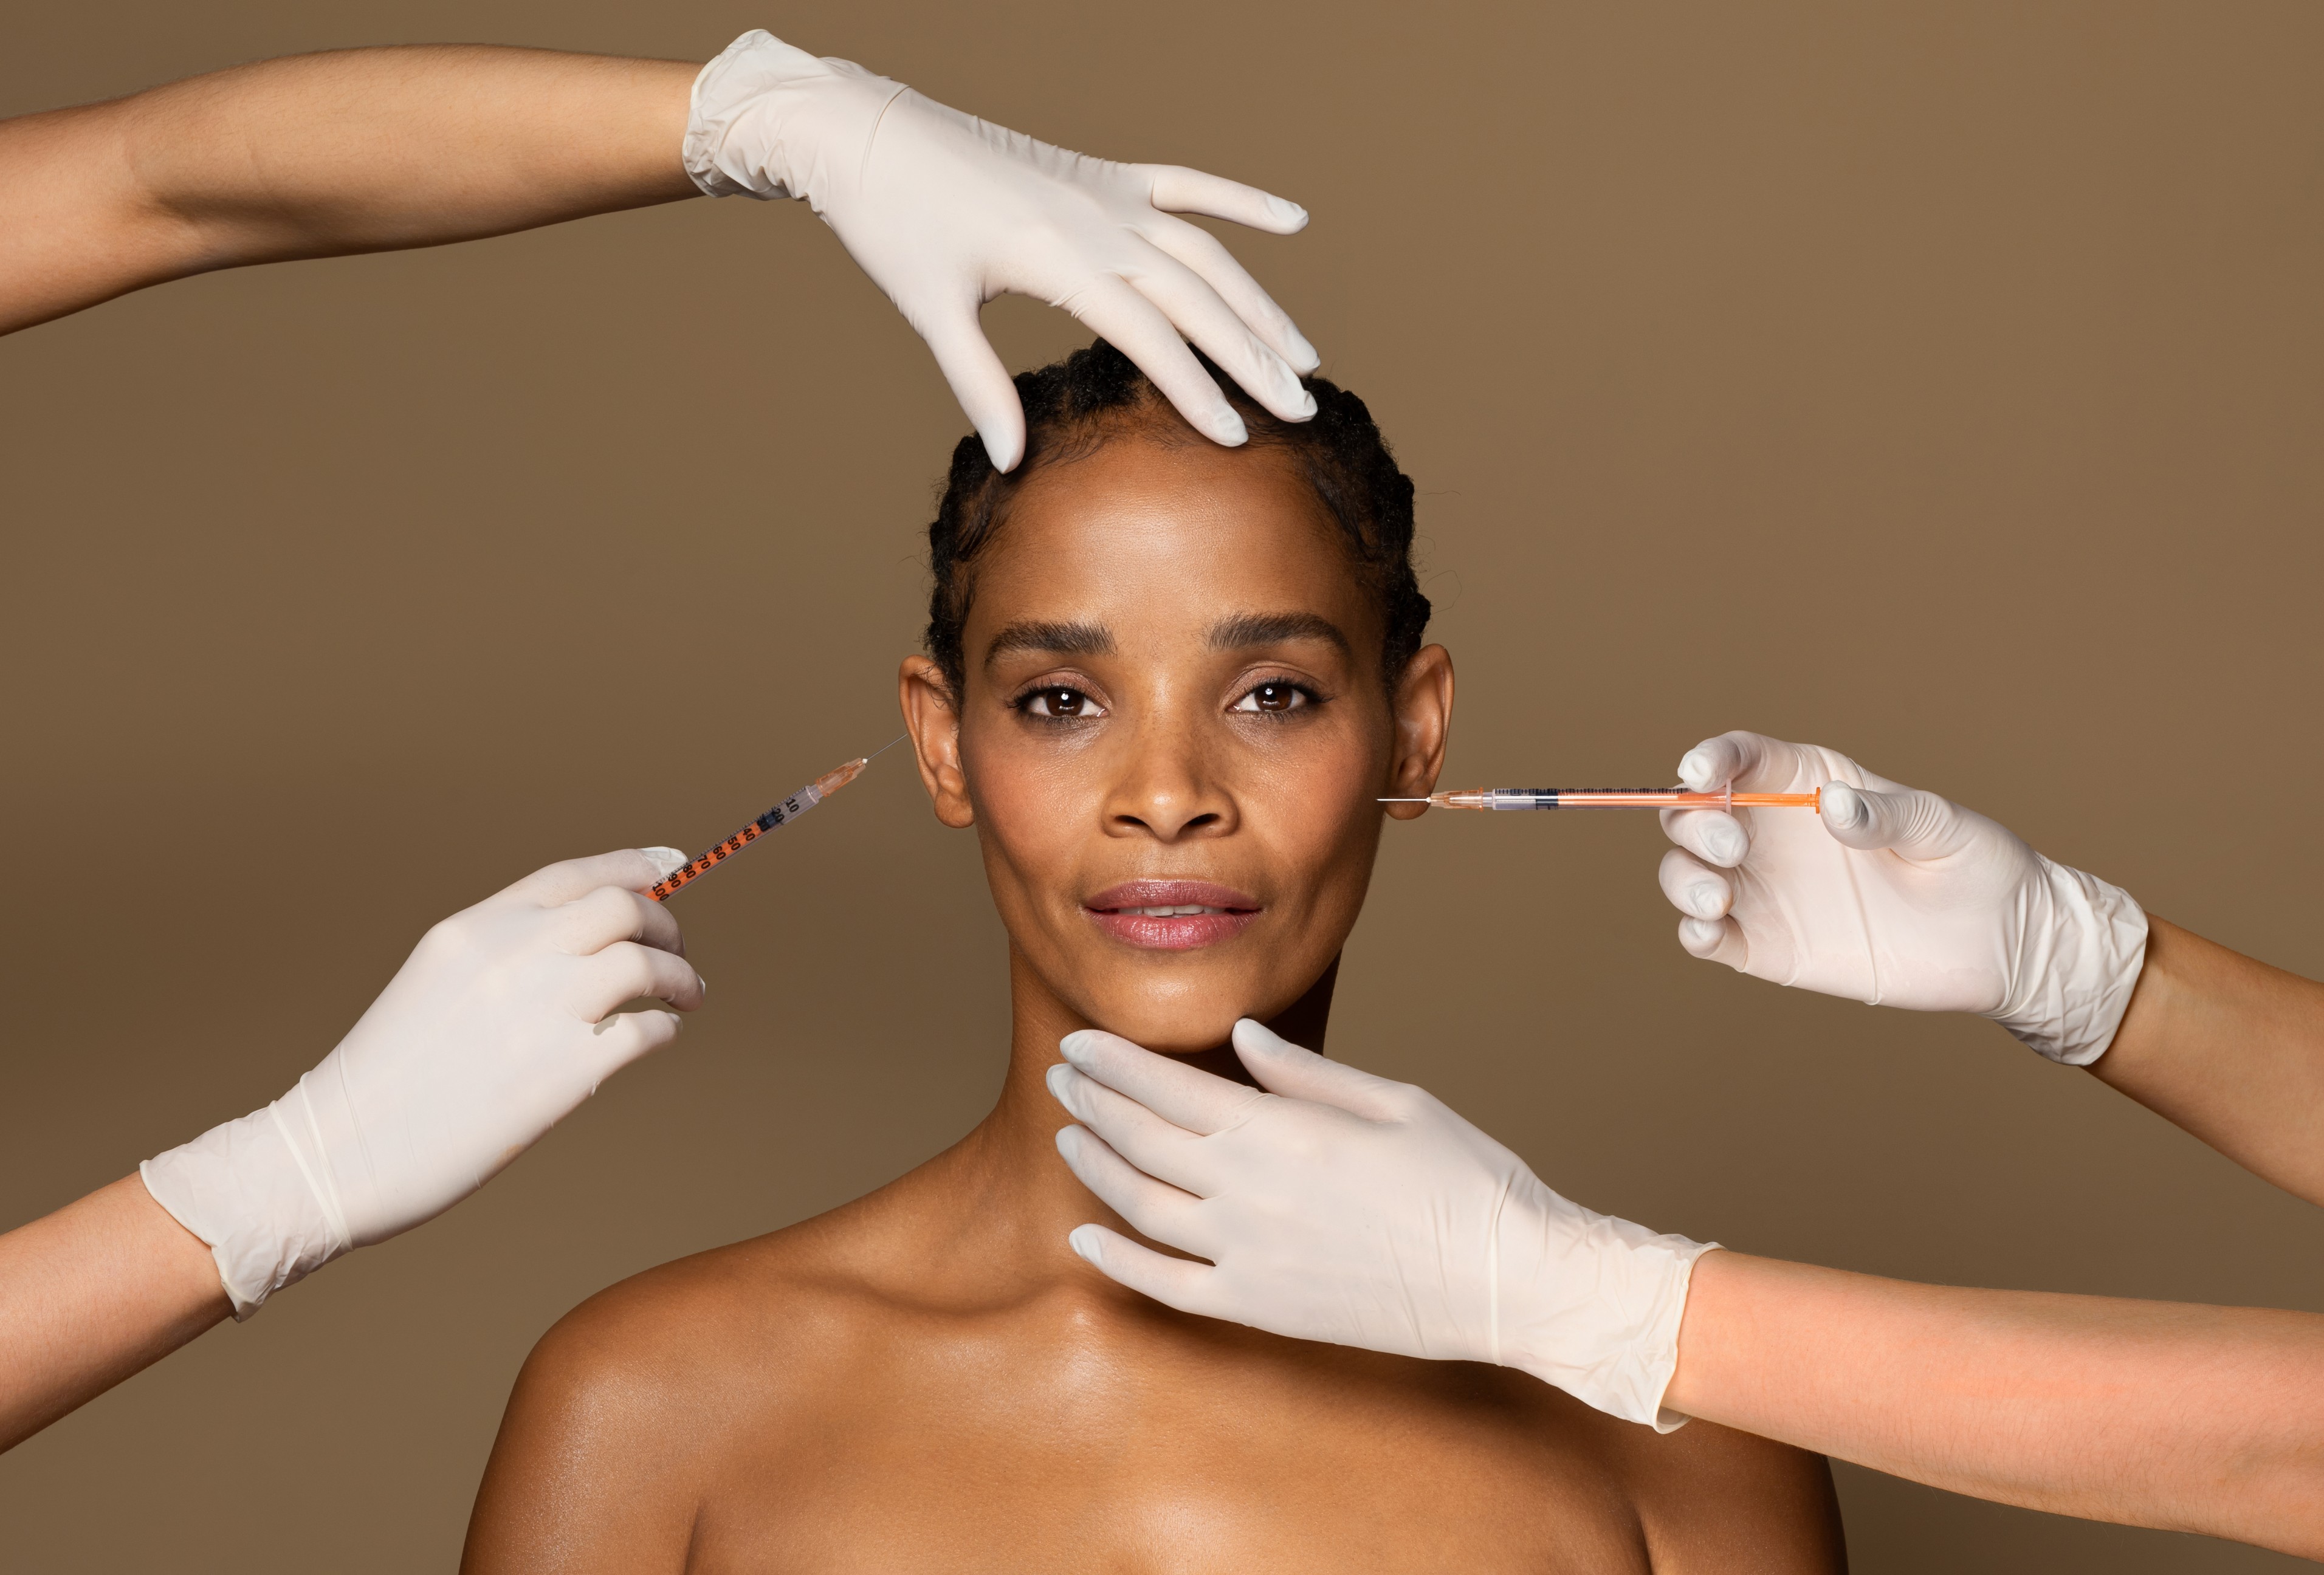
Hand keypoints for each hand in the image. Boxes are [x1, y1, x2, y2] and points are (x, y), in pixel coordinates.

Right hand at [140, 849, 704, 1315]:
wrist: (338, 1151)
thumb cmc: (384, 1080)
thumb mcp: (435, 985)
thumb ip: (502, 957)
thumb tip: (581, 949)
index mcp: (473, 929)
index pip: (572, 874)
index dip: (632, 866)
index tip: (671, 866)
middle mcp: (511, 955)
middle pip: (623, 907)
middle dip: (665, 922)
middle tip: (677, 951)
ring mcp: (540, 1009)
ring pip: (645, 960)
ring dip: (681, 976)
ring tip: (687, 997)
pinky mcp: (564, 1069)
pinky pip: (646, 1029)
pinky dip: (665, 1029)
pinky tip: (657, 1038)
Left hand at [683, 30, 1318, 469]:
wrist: (867, 132)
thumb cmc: (892, 225)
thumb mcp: (931, 309)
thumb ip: (979, 383)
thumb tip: (1013, 459)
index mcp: (1056, 256)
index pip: (1149, 333)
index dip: (1194, 389)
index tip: (1235, 438)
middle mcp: (1095, 218)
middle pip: (1196, 295)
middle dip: (1252, 355)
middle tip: (1302, 408)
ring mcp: (1104, 190)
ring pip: (1205, 248)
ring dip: (1258, 301)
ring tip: (1303, 353)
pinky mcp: (1100, 172)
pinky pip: (1187, 183)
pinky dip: (1241, 200)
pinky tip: (1294, 220)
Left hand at [1047, 1019, 1714, 1429]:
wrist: (1510, 1279)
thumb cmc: (1467, 1179)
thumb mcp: (1394, 1101)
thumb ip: (1305, 1072)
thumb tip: (1243, 1034)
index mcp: (1282, 1130)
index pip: (1167, 1086)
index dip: (1113, 1062)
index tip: (1080, 1042)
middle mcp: (1249, 1191)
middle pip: (1141, 1138)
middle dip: (1093, 1101)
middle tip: (1065, 1077)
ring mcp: (1248, 1256)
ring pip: (1140, 1205)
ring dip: (1095, 1164)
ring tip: (1069, 1134)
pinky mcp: (1260, 1309)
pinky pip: (1167, 1285)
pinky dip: (1118, 1258)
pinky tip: (1085, 1235)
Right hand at [1659, 731, 2146, 1063]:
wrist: (2001, 945)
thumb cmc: (1975, 867)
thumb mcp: (1941, 825)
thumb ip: (1885, 812)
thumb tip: (1832, 805)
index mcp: (1807, 785)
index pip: (1740, 759)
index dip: (1710, 759)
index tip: (1702, 771)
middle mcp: (1772, 834)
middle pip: (1695, 813)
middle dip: (1693, 821)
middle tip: (1733, 844)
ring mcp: (1764, 891)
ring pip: (1686, 872)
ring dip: (1682, 877)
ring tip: (1719, 895)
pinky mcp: (1766, 946)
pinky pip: (1708, 937)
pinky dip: (1693, 932)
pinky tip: (1711, 929)